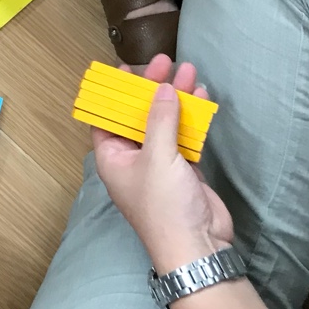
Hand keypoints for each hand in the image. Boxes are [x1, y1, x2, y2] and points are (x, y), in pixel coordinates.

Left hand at [90, 55, 234, 274]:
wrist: (198, 246)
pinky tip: (201, 96)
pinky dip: (192, 117)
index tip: (125, 68)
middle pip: (139, 115)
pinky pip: (184, 135)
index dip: (114, 92)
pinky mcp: (184, 168)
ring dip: (176, 98)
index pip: (107, 117)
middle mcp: (132, 158)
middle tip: (166, 62)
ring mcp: (159, 163)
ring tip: (190, 70)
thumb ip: (160, 120)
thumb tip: (162, 89)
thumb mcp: (158, 157)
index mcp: (112, 157)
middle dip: (152, 88)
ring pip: (164, 122)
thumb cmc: (164, 205)